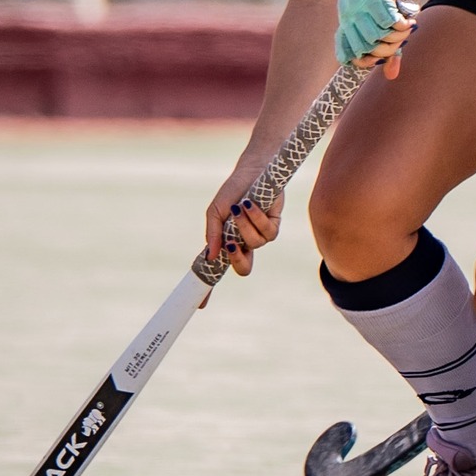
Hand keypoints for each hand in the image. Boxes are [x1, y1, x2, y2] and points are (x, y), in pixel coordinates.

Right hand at [204, 162, 285, 281]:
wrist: (253, 170)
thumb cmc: (233, 190)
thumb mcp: (216, 211)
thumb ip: (213, 233)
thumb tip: (210, 256)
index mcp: (228, 242)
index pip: (218, 269)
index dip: (210, 290)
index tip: (200, 305)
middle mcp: (245, 243)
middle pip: (244, 269)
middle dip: (237, 259)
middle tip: (231, 244)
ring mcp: (261, 235)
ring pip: (254, 245)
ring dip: (245, 226)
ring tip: (239, 207)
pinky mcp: (275, 225)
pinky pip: (268, 233)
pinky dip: (256, 218)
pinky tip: (250, 204)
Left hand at [334, 0, 428, 65]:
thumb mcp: (391, 27)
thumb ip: (390, 50)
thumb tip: (390, 76)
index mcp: (347, 15)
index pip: (345, 48)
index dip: (360, 60)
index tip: (374, 61)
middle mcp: (348, 7)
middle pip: (364, 45)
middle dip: (386, 48)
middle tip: (400, 40)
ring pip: (376, 34)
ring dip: (396, 36)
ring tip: (406, 29)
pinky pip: (387, 20)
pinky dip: (401, 25)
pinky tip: (408, 22)